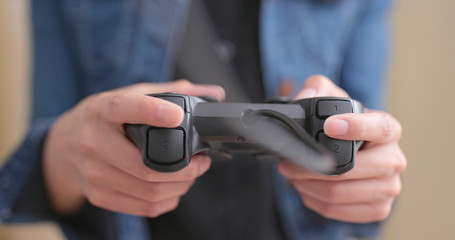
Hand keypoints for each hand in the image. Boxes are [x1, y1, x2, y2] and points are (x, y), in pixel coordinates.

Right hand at [43, 80, 224, 216]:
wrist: (64, 145)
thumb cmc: (104, 118)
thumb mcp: (131, 95)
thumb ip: (172, 91)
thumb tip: (214, 93)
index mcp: (101, 110)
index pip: (124, 108)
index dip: (151, 112)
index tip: (177, 114)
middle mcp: (92, 142)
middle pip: (145, 166)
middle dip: (186, 168)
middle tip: (202, 162)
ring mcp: (93, 172)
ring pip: (148, 190)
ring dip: (180, 186)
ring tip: (191, 175)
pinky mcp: (98, 195)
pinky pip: (142, 207)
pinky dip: (167, 200)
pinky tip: (174, 189)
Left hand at [278, 75, 406, 222]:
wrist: (351, 153)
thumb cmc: (341, 125)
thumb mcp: (330, 97)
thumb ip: (317, 87)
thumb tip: (307, 96)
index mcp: (387, 129)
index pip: (380, 128)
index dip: (356, 127)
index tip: (329, 126)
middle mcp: (393, 159)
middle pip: (351, 170)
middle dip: (311, 167)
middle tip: (288, 162)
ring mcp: (388, 187)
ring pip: (339, 193)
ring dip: (307, 186)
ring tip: (293, 175)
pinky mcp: (377, 208)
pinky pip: (338, 211)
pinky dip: (315, 201)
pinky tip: (306, 189)